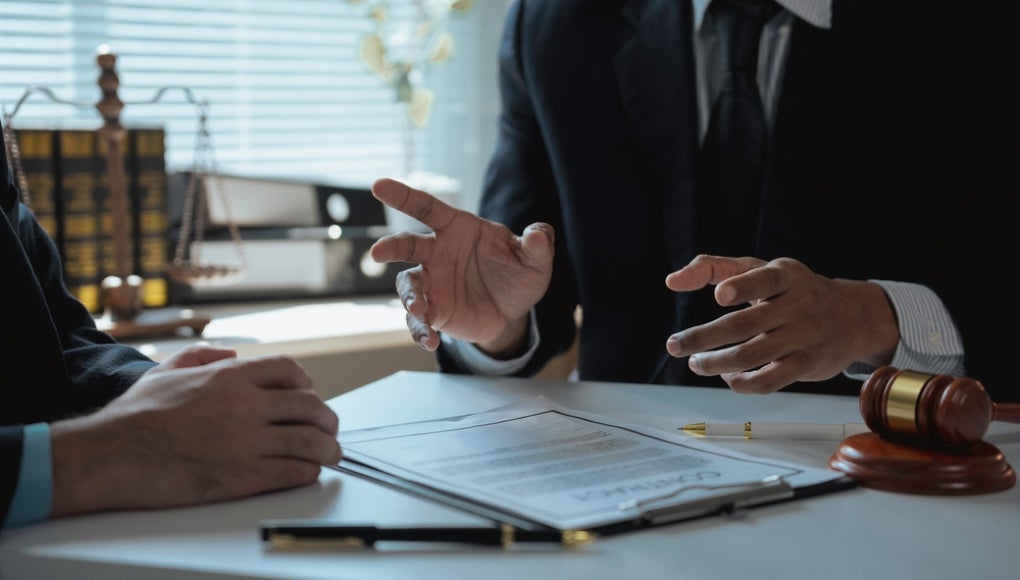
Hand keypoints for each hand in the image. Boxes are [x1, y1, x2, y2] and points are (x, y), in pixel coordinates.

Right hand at [49, 346, 340, 516]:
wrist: (113, 455)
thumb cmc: (134, 416)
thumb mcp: (167, 370)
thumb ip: (203, 356)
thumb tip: (232, 356)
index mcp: (231, 378)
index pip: (289, 371)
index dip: (306, 383)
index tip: (309, 393)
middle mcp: (246, 406)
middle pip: (310, 406)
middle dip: (326, 418)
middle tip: (329, 428)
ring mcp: (247, 442)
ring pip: (310, 442)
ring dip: (327, 448)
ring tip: (330, 454)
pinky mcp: (243, 477)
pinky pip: (293, 473)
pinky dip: (307, 472)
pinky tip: (307, 472)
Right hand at [369, 178, 554, 356]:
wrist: (512, 309)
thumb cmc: (518, 272)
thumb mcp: (534, 261)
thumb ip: (537, 245)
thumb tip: (540, 234)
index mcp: (457, 229)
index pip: (427, 208)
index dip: (403, 196)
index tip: (379, 185)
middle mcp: (437, 252)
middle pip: (406, 245)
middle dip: (390, 247)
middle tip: (378, 252)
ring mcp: (431, 282)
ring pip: (408, 285)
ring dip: (410, 298)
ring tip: (420, 311)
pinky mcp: (433, 310)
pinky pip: (418, 320)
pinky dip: (420, 331)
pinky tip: (431, 341)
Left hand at [664, 255, 898, 393]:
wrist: (852, 317)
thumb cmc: (790, 290)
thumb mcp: (759, 268)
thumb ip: (714, 268)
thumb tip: (672, 281)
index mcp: (786, 275)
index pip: (765, 280)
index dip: (743, 287)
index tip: (720, 295)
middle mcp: (799, 304)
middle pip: (744, 325)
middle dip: (703, 337)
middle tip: (674, 344)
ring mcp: (804, 336)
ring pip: (751, 356)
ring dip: (714, 363)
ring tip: (696, 362)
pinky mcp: (806, 365)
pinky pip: (767, 381)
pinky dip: (740, 383)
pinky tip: (727, 375)